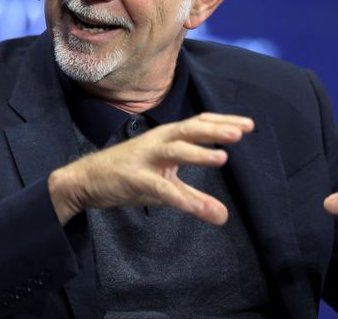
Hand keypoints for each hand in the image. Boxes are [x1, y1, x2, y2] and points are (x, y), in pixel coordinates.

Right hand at [48, 112, 253, 225]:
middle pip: (190, 129)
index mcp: (168, 137)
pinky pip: (160, 188)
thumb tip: (224, 216)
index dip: (223, 121)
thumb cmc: (130, 176)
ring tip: (223, 157)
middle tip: (241, 131)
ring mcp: (146, 158)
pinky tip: (197, 208)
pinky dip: (180, 198)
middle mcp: (158, 142)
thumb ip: (195, 198)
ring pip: (175, 150)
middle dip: (215, 129)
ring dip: (199, 153)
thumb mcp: (166, 186)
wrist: (88, 179)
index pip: (199, 123)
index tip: (249, 124)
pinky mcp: (135, 178)